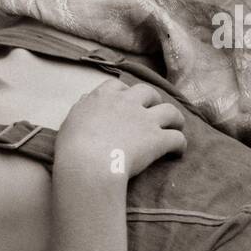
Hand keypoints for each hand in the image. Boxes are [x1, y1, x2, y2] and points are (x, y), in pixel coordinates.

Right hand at [55, 81, 186, 181]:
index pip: (118, 86)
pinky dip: (180, 145)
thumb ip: (82, 107)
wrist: (88, 164)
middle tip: (153, 112)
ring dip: (175, 119)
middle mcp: (128, 103)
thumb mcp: (71, 120)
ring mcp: (145, 120)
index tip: (124, 102)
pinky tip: (177, 152)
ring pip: (171, 112)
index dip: (124, 93)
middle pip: (148, 93)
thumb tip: (86, 99)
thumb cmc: (72, 145)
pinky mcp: (158, 139)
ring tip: (175, 127)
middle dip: (153, 101)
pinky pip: (177, 138)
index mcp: (105, 97)